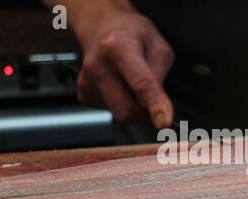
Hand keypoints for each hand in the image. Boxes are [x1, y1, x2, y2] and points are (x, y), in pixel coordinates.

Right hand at [75, 5, 173, 127]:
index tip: (164, 123)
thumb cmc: (132, 34)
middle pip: (125, 109)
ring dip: (133, 107)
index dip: (155, 105)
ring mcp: (87, 81)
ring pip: (119, 113)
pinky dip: (122, 104)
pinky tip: (120, 85)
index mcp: (119, 46)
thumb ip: (160, 77)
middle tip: (154, 103)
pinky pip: (110, 111)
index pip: (141, 83)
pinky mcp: (84, 93)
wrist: (101, 26)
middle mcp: (98, 65)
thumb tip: (158, 107)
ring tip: (132, 82)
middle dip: (144, 114)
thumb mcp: (158, 47)